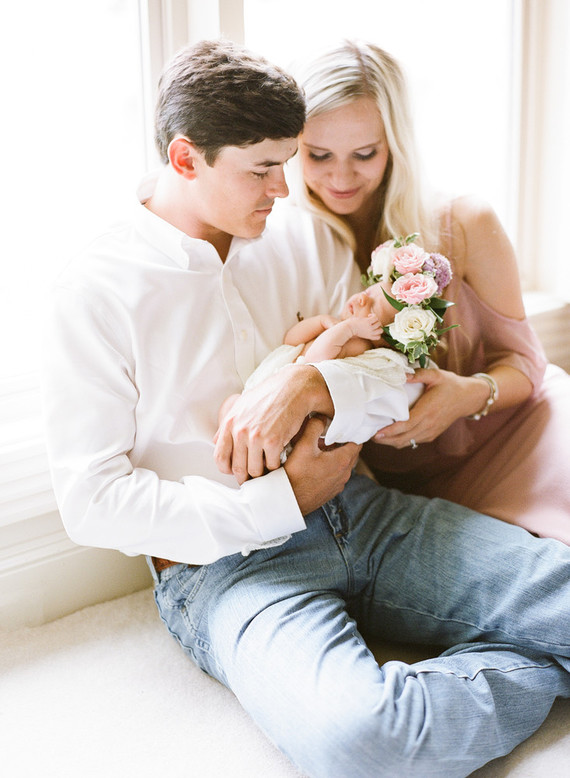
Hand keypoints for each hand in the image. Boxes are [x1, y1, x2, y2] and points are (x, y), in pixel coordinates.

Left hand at [214, 365, 333, 483]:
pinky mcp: (274, 442)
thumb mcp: (242, 405)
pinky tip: (279, 458)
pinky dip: (276, 465)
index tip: (236, 471)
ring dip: (262, 472)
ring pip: (255, 470)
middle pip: (238, 468)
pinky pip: (272, 465)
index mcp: (230, 423)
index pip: (220, 457)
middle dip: (246, 476)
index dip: (228, 469)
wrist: (294, 387)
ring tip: (268, 468)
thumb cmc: (269, 395)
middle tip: (254, 477)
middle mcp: (240, 431)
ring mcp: (256, 437)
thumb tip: (216, 441)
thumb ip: (228, 425)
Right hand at [284, 416, 360, 514]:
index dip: (352, 433)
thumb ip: (314, 427)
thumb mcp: (304, 445)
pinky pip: (336, 475)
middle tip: (332, 434)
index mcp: (342, 461)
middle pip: (351, 453)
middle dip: (343, 443)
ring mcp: (338, 485)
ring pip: (343, 465)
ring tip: (322, 448)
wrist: (288, 501)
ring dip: (337, 456)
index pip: (357, 442)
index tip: (344, 426)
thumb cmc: (295, 474)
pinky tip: (317, 464)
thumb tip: (321, 416)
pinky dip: (331, 467)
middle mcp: (345, 474)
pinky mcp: (331, 492)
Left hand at [352, 313, 382, 341]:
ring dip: (375, 320)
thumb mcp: (362, 333)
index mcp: (369, 336)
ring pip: (379, 323)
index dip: (377, 332)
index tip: (372, 329)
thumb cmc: (354, 330)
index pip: (378, 337)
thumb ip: (368, 331)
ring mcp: (370, 328)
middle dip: (377, 326)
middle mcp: (371, 333)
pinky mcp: (368, 322)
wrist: (348, 328)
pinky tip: (368, 316)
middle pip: (381, 330)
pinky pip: (376, 317)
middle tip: (372, 323)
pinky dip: (373, 315)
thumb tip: (374, 324)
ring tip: (369, 319)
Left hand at [371, 367, 483, 446]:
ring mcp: (432, 431)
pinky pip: (414, 441)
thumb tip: (401, 374)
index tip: (376, 433)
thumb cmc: (451, 385)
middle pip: (404, 438)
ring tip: (378, 437)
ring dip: (392, 442)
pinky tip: (392, 436)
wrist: (468, 398)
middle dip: (386, 439)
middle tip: (370, 436)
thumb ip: (418, 374)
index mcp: (428, 410)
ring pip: (408, 442)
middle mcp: (429, 424)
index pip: (406, 425)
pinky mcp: (433, 434)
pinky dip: (402, 441)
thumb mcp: (436, 375)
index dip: (390, 431)